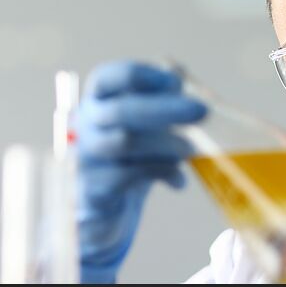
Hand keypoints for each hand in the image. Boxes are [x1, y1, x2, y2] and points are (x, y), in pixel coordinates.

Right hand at [76, 61, 206, 282]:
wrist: (105, 212)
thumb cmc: (131, 159)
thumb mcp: (146, 129)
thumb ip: (160, 102)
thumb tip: (180, 75)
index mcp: (97, 102)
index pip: (109, 77)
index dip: (143, 76)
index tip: (176, 82)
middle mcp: (84, 125)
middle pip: (120, 109)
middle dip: (165, 108)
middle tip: (202, 110)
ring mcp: (83, 157)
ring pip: (124, 142)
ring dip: (165, 144)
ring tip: (191, 150)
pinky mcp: (90, 189)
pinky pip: (127, 177)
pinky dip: (160, 174)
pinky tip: (179, 181)